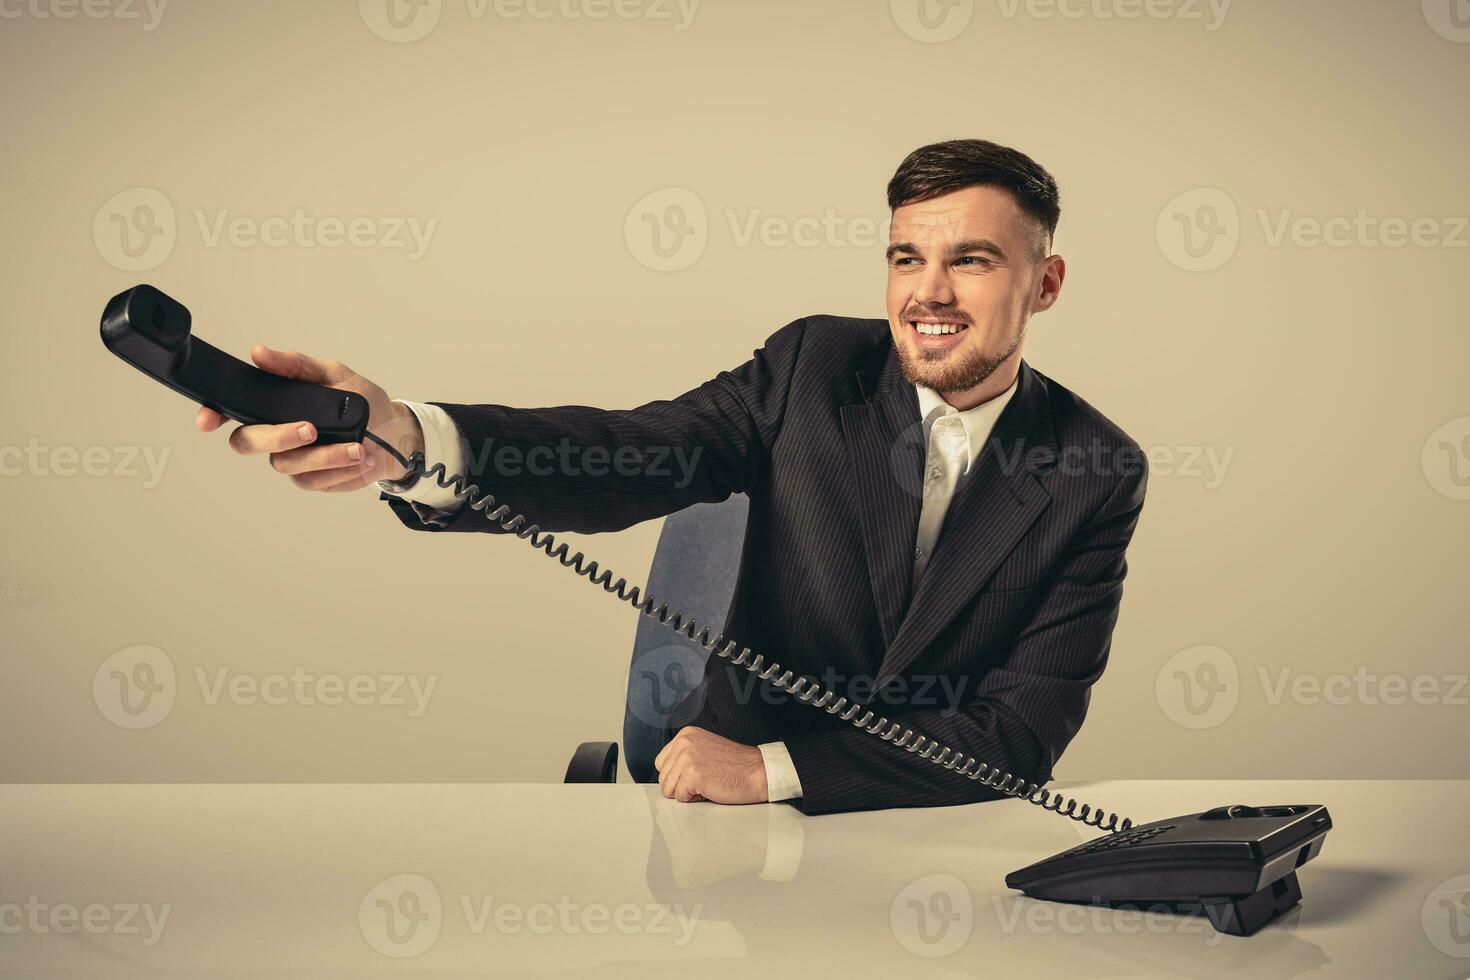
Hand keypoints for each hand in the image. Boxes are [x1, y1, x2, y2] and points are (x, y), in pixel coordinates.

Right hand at [195, 345, 423, 491]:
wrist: (396, 432)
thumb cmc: (362, 401)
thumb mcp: (334, 374)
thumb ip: (296, 365)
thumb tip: (259, 352)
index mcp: (275, 406)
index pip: (233, 410)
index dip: (213, 414)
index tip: (208, 420)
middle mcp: (277, 434)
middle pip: (250, 442)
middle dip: (277, 436)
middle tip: (310, 429)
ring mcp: (294, 460)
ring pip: (288, 465)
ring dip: (324, 457)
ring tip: (356, 447)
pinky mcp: (315, 480)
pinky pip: (315, 481)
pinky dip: (341, 469)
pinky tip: (362, 457)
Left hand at [654, 726, 768, 804]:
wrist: (758, 772)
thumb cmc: (736, 766)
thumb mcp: (705, 749)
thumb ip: (683, 756)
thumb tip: (666, 775)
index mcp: (685, 735)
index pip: (661, 763)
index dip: (677, 775)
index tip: (696, 774)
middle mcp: (684, 742)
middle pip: (663, 777)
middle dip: (681, 785)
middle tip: (705, 780)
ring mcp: (687, 757)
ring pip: (668, 789)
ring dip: (687, 793)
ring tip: (707, 784)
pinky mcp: (692, 775)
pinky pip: (680, 797)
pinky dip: (694, 799)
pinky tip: (710, 789)